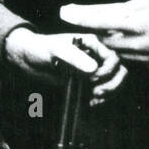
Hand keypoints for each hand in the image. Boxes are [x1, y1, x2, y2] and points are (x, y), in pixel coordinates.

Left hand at [3, 29, 127, 103]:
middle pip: (119, 72)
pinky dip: (100, 100)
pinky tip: (90, 103)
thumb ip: (75, 57)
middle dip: (113, 84)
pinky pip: (101, 92)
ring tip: (94, 99)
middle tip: (97, 92)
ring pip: (113, 83)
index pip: (113, 59)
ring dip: (108, 93)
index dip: (107, 71)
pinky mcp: (86, 84)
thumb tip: (94, 69)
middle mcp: (96, 58)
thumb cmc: (41, 48)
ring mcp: (92, 71)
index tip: (92, 77)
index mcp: (93, 45)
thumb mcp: (57, 49)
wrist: (29, 59)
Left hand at [59, 0, 148, 70]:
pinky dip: (128, 50)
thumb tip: (106, 11)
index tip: (64, 12)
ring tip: (123, 30)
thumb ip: (126, 7)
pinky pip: (130, 59)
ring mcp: (144, 58)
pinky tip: (138, 40)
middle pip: (104, 39)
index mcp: (138, 22)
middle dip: (98, 31)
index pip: (100, 19)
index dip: (80, 17)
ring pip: (116, 51)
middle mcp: (138, 43)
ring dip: (113, 41)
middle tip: (95, 20)